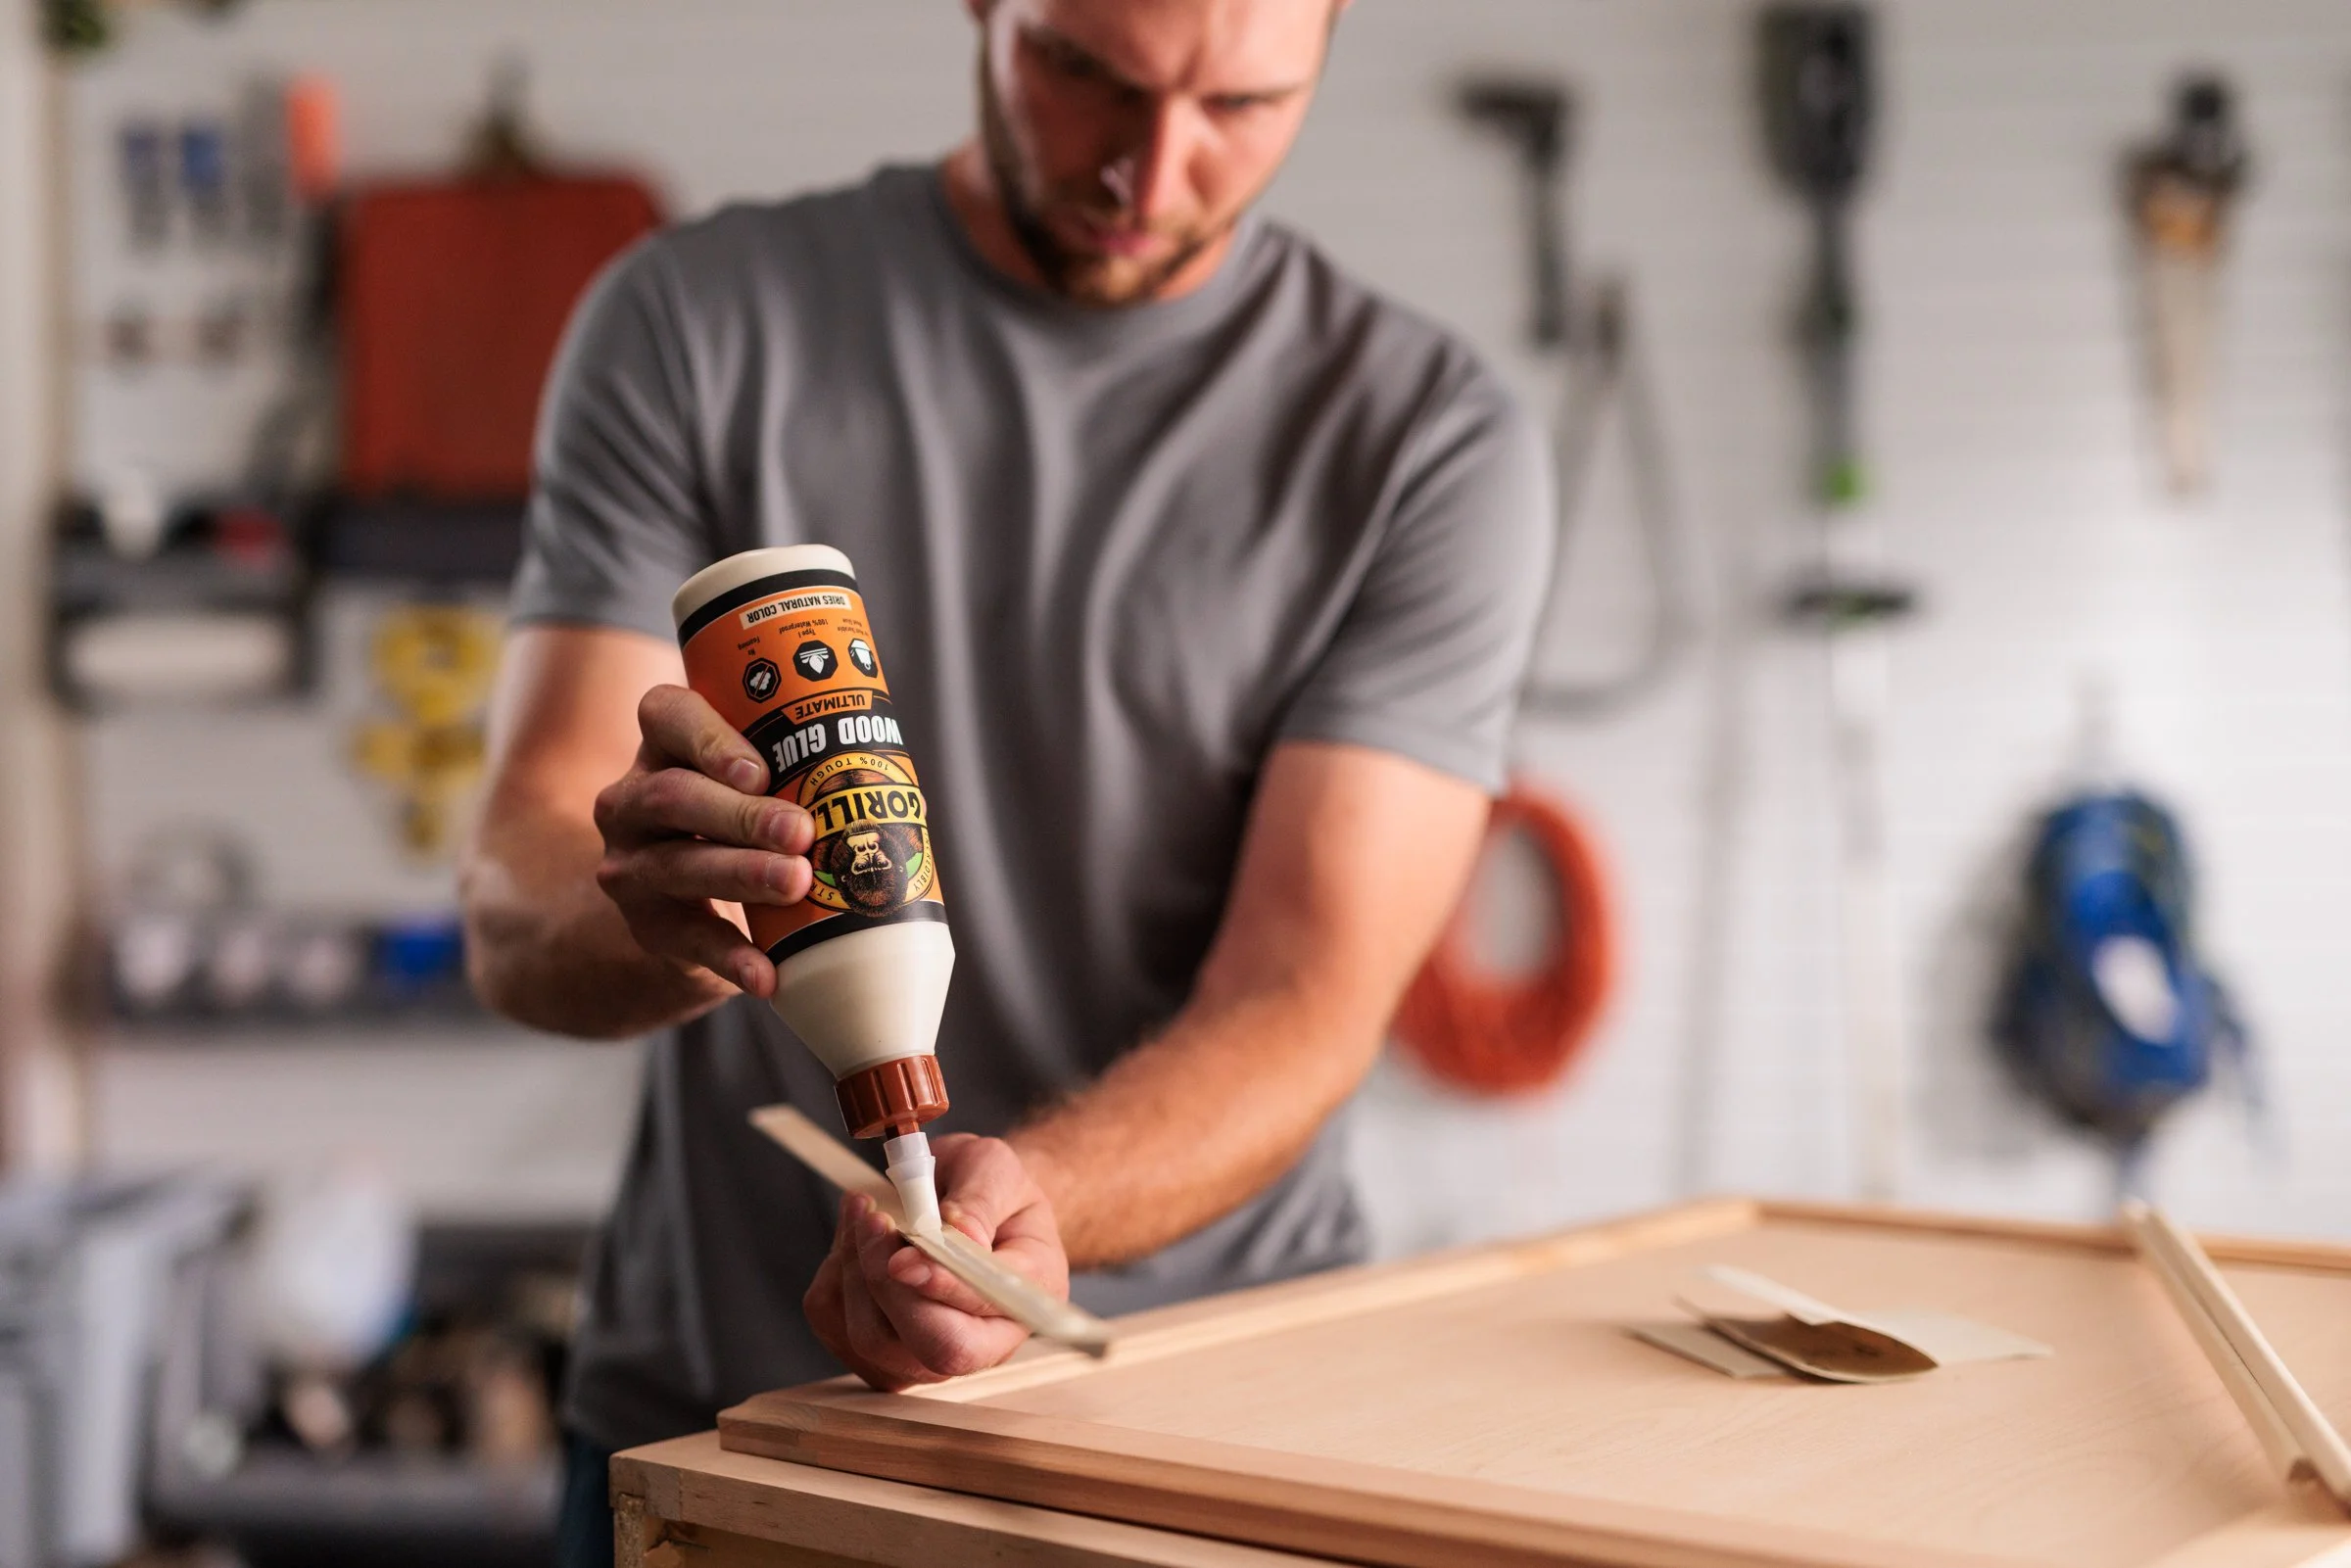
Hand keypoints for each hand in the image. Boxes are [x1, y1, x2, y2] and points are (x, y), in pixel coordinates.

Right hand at [590, 684, 812, 998]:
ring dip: (742, 873)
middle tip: (801, 832)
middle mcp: (634, 799)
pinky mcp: (646, 923)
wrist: (689, 907)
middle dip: (741, 815)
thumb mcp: (757, 784)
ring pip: (678, 864)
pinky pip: (687, 939)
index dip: (708, 739)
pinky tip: (765, 974)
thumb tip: (887, 791)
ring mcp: (632, 864)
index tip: (759, 771)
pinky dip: (730, 957)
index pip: (666, 714)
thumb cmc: (744, 822)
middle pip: (674, 795)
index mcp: (665, 744)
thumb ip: (799, 770)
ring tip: (795, 883)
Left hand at [804, 1135, 1070, 1390]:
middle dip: (885, 1282)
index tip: (903, 1254)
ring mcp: (923, 1357)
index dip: (938, 1293)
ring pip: (868, 1336)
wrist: (970, 1205)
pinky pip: (834, 1319)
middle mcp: (979, 1347)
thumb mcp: (997, 1169)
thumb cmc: (990, 1190)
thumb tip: (961, 1236)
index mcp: (1021, 1307)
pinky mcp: (872, 1349)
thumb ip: (982, 1201)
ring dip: (855, 1265)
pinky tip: (859, 1236)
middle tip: (873, 1216)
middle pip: (926, 1349)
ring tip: (868, 1211)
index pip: (980, 1326)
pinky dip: (837, 1269)